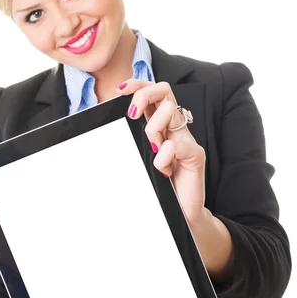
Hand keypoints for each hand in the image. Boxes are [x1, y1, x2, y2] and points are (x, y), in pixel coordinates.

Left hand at [116, 79, 205, 224]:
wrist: (179, 213)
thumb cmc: (157, 185)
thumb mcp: (137, 159)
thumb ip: (128, 142)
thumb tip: (100, 129)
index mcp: (160, 124)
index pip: (152, 90)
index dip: (137, 83)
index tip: (119, 91)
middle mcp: (174, 127)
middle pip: (164, 89)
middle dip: (144, 94)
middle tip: (131, 114)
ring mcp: (186, 139)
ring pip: (170, 111)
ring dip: (152, 128)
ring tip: (152, 150)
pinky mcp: (196, 155)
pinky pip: (176, 145)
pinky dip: (163, 158)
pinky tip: (163, 171)